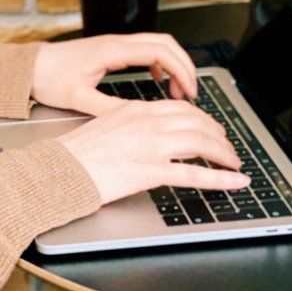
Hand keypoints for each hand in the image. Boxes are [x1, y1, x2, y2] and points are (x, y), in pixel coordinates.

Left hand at [31, 32, 197, 116]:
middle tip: (191, 92)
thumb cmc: (49, 78)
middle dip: (184, 66)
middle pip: (165, 43)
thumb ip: (110, 108)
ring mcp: (115, 44)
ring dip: (173, 64)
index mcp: (112, 51)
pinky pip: (145, 49)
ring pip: (157, 44)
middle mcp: (117, 43)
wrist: (29, 67)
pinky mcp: (112, 50)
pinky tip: (158, 80)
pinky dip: (160, 63)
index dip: (180, 70)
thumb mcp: (80, 99)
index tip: (189, 91)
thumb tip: (137, 118)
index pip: (159, 52)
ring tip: (179, 90)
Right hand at [58, 99, 249, 204]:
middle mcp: (145, 123)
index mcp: (135, 111)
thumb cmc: (74, 154)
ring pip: (200, 143)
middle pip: (196, 122)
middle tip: (228, 147)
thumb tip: (148, 134)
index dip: (203, 119)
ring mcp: (149, 146)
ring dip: (224, 154)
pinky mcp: (149, 171)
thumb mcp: (104, 126)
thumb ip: (129, 125)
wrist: (56, 170)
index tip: (212, 128)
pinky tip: (234, 182)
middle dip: (218, 135)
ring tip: (234, 163)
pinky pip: (193, 173)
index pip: (180, 109)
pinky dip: (220, 178)